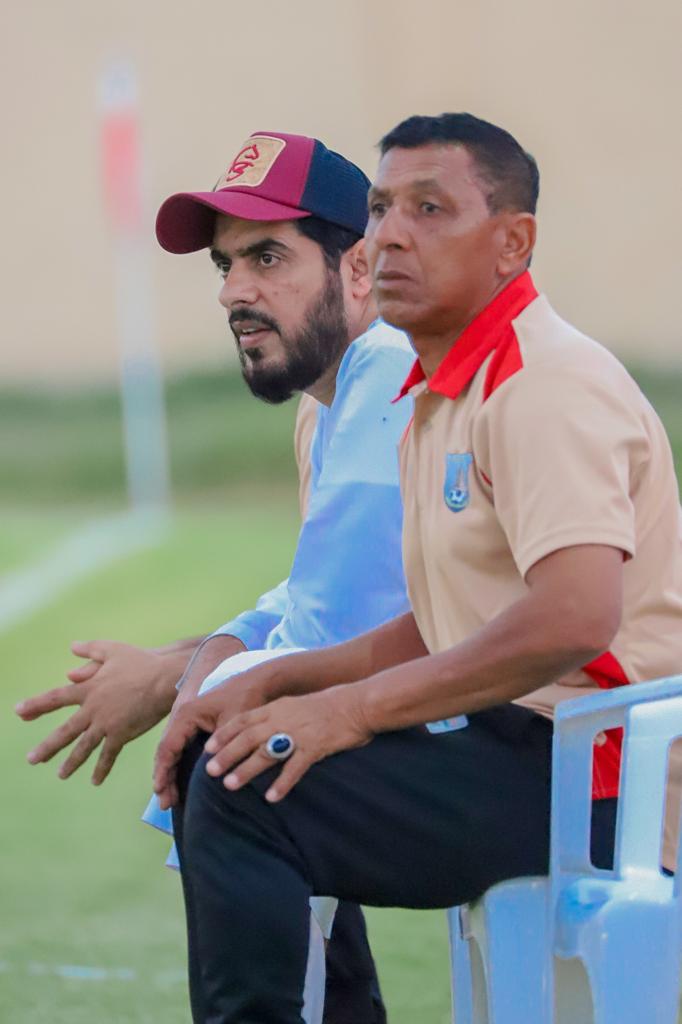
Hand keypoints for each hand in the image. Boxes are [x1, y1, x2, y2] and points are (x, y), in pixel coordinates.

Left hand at [16, 640, 183, 783]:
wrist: (165, 677)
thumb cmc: (140, 661)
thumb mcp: (112, 649)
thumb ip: (89, 652)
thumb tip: (69, 659)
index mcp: (88, 688)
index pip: (55, 698)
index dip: (36, 705)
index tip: (18, 712)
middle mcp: (93, 708)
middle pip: (65, 731)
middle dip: (47, 747)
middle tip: (32, 759)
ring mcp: (107, 723)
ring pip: (83, 747)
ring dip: (70, 762)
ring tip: (60, 775)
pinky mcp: (123, 734)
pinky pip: (109, 754)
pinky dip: (102, 768)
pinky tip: (95, 781)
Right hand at [153, 668, 271, 809]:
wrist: (257, 682)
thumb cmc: (245, 699)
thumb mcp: (235, 723)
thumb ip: (222, 746)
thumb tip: (209, 772)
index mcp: (187, 715)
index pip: (168, 747)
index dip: (164, 771)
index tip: (161, 791)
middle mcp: (182, 718)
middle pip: (166, 752)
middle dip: (164, 778)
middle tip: (165, 803)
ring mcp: (187, 722)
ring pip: (172, 752)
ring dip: (169, 775)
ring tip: (169, 800)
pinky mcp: (195, 727)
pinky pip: (181, 749)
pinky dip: (178, 767)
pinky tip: (178, 784)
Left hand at [153, 682, 372, 809]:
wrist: (357, 704)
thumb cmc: (328, 706)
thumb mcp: (296, 706)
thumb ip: (277, 717)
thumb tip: (258, 732)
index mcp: (277, 707)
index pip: (243, 720)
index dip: (224, 734)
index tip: (207, 748)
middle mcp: (283, 719)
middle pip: (248, 737)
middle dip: (227, 754)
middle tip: (210, 771)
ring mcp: (299, 733)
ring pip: (266, 752)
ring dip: (247, 769)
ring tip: (230, 785)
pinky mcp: (315, 747)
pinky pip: (295, 767)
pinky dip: (282, 783)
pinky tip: (272, 797)